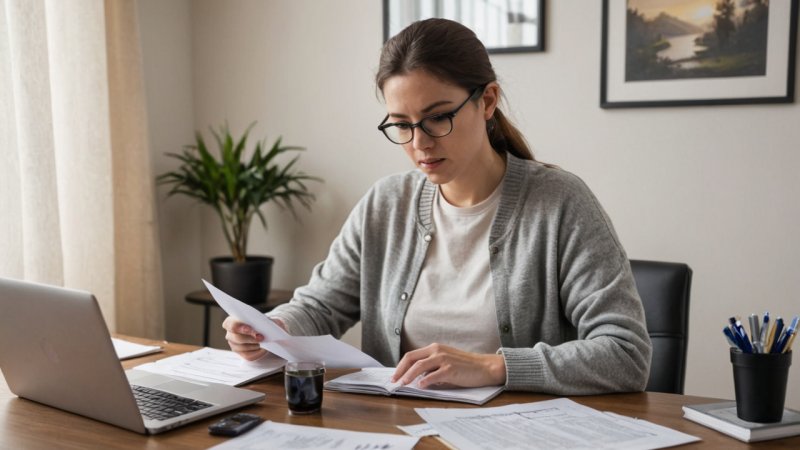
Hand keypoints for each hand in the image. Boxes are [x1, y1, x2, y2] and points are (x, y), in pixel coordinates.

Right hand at [221, 316, 285, 360]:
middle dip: (250, 338)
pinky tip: (263, 348)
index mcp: (231, 322)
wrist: (265, 331)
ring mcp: (234, 345)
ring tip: (263, 342)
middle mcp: (230, 334)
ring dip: (255, 345)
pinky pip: (248, 355)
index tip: (249, 328)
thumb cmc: (261, 322)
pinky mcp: (241, 354)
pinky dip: (258, 352)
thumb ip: (262, 320)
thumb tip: (265, 326)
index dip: (238, 327)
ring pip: (242, 348)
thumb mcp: (262, 318)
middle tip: (261, 337)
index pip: (230, 324)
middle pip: (236, 338)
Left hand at [391, 343, 505, 388]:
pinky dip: (424, 381)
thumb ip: (432, 366)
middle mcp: (437, 351)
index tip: (395, 375)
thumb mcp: (446, 361)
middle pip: (412, 359)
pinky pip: (432, 375)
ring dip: (408, 376)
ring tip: (403, 384)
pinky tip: (420, 386)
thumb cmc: (465, 366)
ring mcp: (444, 359)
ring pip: (419, 366)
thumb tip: (416, 377)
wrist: (484, 367)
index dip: (401, 366)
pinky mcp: (450, 369)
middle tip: (394, 381)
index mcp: (435, 348)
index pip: (412, 355)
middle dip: (400, 370)